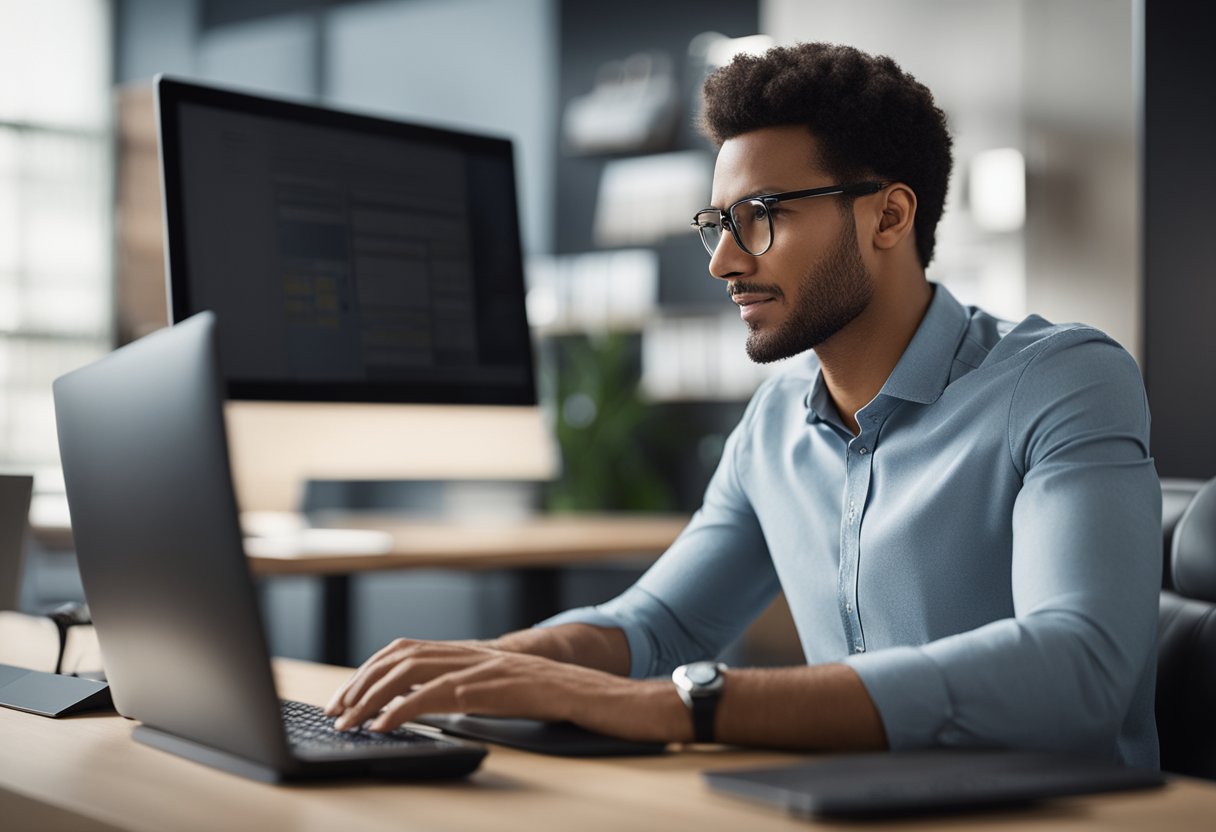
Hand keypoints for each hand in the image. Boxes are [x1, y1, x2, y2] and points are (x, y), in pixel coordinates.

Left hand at [324, 638, 686, 741]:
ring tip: (350, 721)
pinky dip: (408, 708)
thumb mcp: (510, 695)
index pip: (409, 650)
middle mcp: (478, 653)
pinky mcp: (501, 687)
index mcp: (477, 654)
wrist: (612, 698)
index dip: (371, 670)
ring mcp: (489, 666)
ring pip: (416, 669)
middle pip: (403, 656)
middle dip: (361, 683)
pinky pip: (444, 694)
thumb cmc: (566, 702)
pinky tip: (389, 725)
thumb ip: (475, 694)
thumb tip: (434, 710)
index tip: (346, 698)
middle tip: (335, 713)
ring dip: (374, 696)